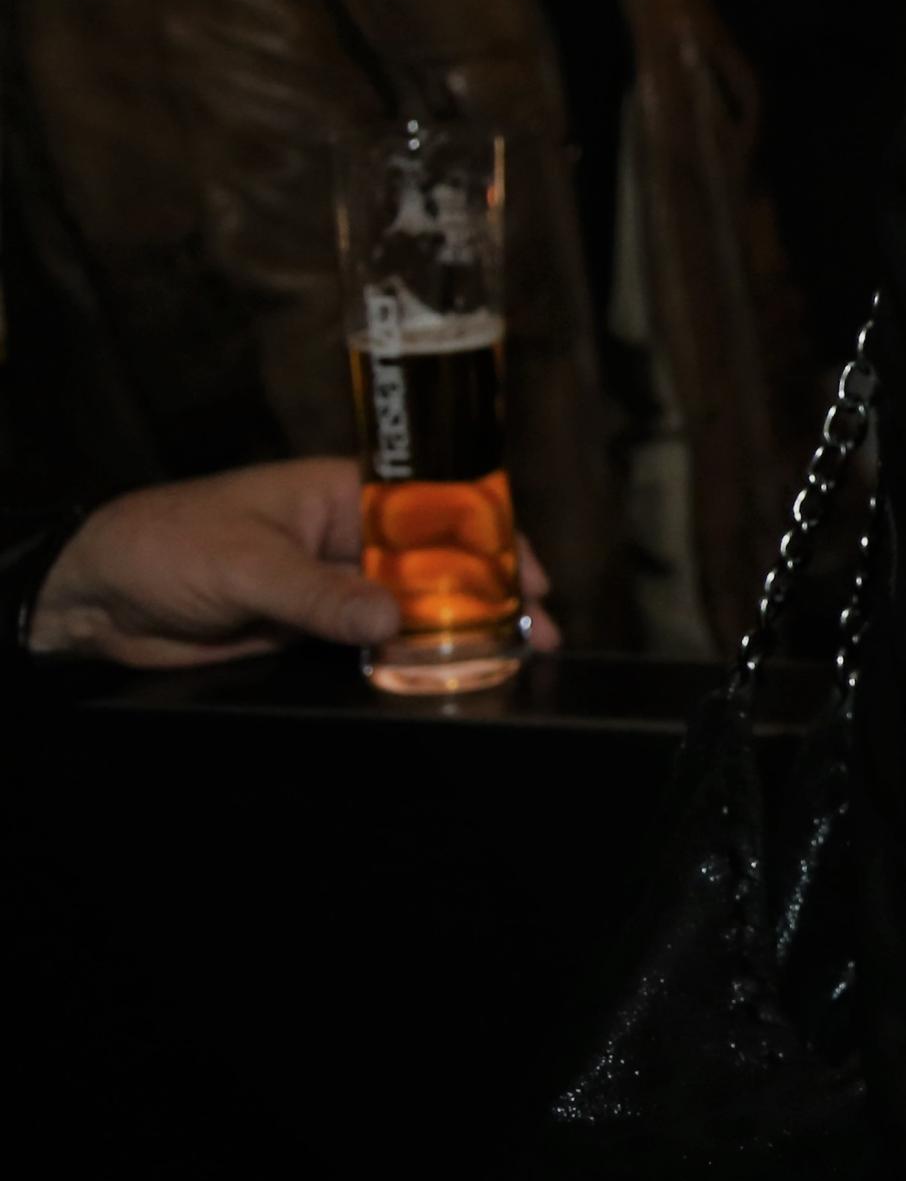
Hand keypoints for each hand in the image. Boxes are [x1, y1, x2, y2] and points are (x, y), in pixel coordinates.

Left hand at [27, 458, 538, 665]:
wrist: (93, 600)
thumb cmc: (163, 545)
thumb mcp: (245, 562)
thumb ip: (319, 593)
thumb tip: (393, 619)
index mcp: (343, 496)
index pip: (437, 507)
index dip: (493, 538)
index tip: (531, 580)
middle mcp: (349, 540)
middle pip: (438, 566)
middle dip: (491, 598)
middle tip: (536, 637)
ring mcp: (334, 590)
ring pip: (412, 612)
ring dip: (456, 639)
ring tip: (506, 668)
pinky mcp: (313, 636)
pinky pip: (375, 650)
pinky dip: (409, 667)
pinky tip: (442, 685)